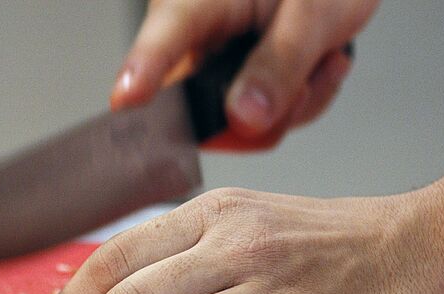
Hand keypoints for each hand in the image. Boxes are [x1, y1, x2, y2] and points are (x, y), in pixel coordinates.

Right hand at [111, 0, 378, 149]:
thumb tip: (244, 118)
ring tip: (317, 62)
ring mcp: (207, 71)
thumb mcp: (314, 13)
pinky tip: (310, 72)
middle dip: (265, 113)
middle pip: (200, 111)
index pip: (166, 35)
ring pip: (237, 130)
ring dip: (290, 110)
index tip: (126, 99)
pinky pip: (259, 131)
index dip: (145, 70)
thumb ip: (281, 63)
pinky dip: (295, 109)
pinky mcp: (225, 95)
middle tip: (306, 83)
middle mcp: (192, 39)